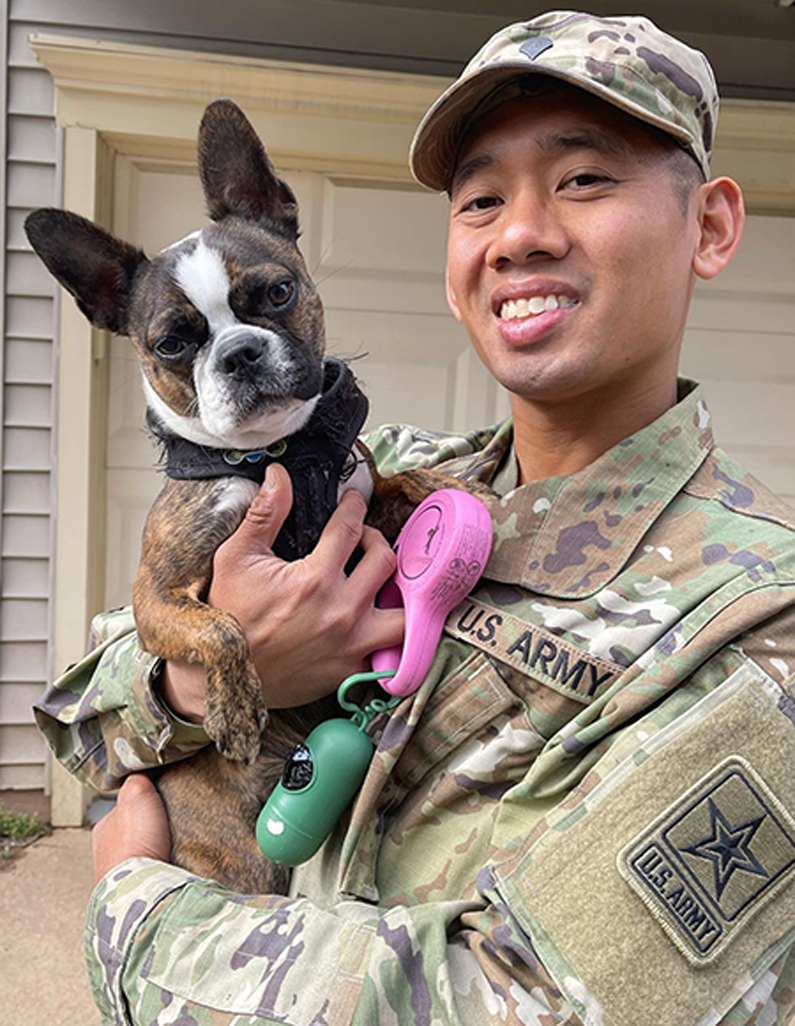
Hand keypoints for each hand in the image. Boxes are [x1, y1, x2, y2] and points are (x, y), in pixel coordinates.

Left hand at [92, 774, 170, 883]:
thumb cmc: (133, 843)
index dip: (145, 802)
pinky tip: (177, 865)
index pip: (125, 808)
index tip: (163, 801)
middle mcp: (107, 853)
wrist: (140, 889)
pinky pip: (154, 875)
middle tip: (173, 823)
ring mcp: (121, 876)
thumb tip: (142, 773)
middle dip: (153, 829)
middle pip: (136, 832)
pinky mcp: (137, 894)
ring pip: (146, 855)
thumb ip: (137, 780)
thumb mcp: (136, 792)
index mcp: (103, 829)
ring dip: (160, 850)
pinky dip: (165, 869)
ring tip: (179, 845)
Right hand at [161, 463, 403, 719]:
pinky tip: (380, 621)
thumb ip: (265, 513)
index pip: (351, 528)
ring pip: (404, 612)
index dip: (354, 506)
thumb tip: (278, 474)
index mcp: (315, 578)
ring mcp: (351, 644)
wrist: (221, 674)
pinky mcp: (351, 670)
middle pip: (386, 561)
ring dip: (400, 592)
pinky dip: (393, 636)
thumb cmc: (227, 614)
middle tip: (362, 539)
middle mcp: (342, 610)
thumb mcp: (236, 557)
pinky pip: (392, 653)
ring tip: (382, 582)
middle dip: (376, 540)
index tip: (353, 500)